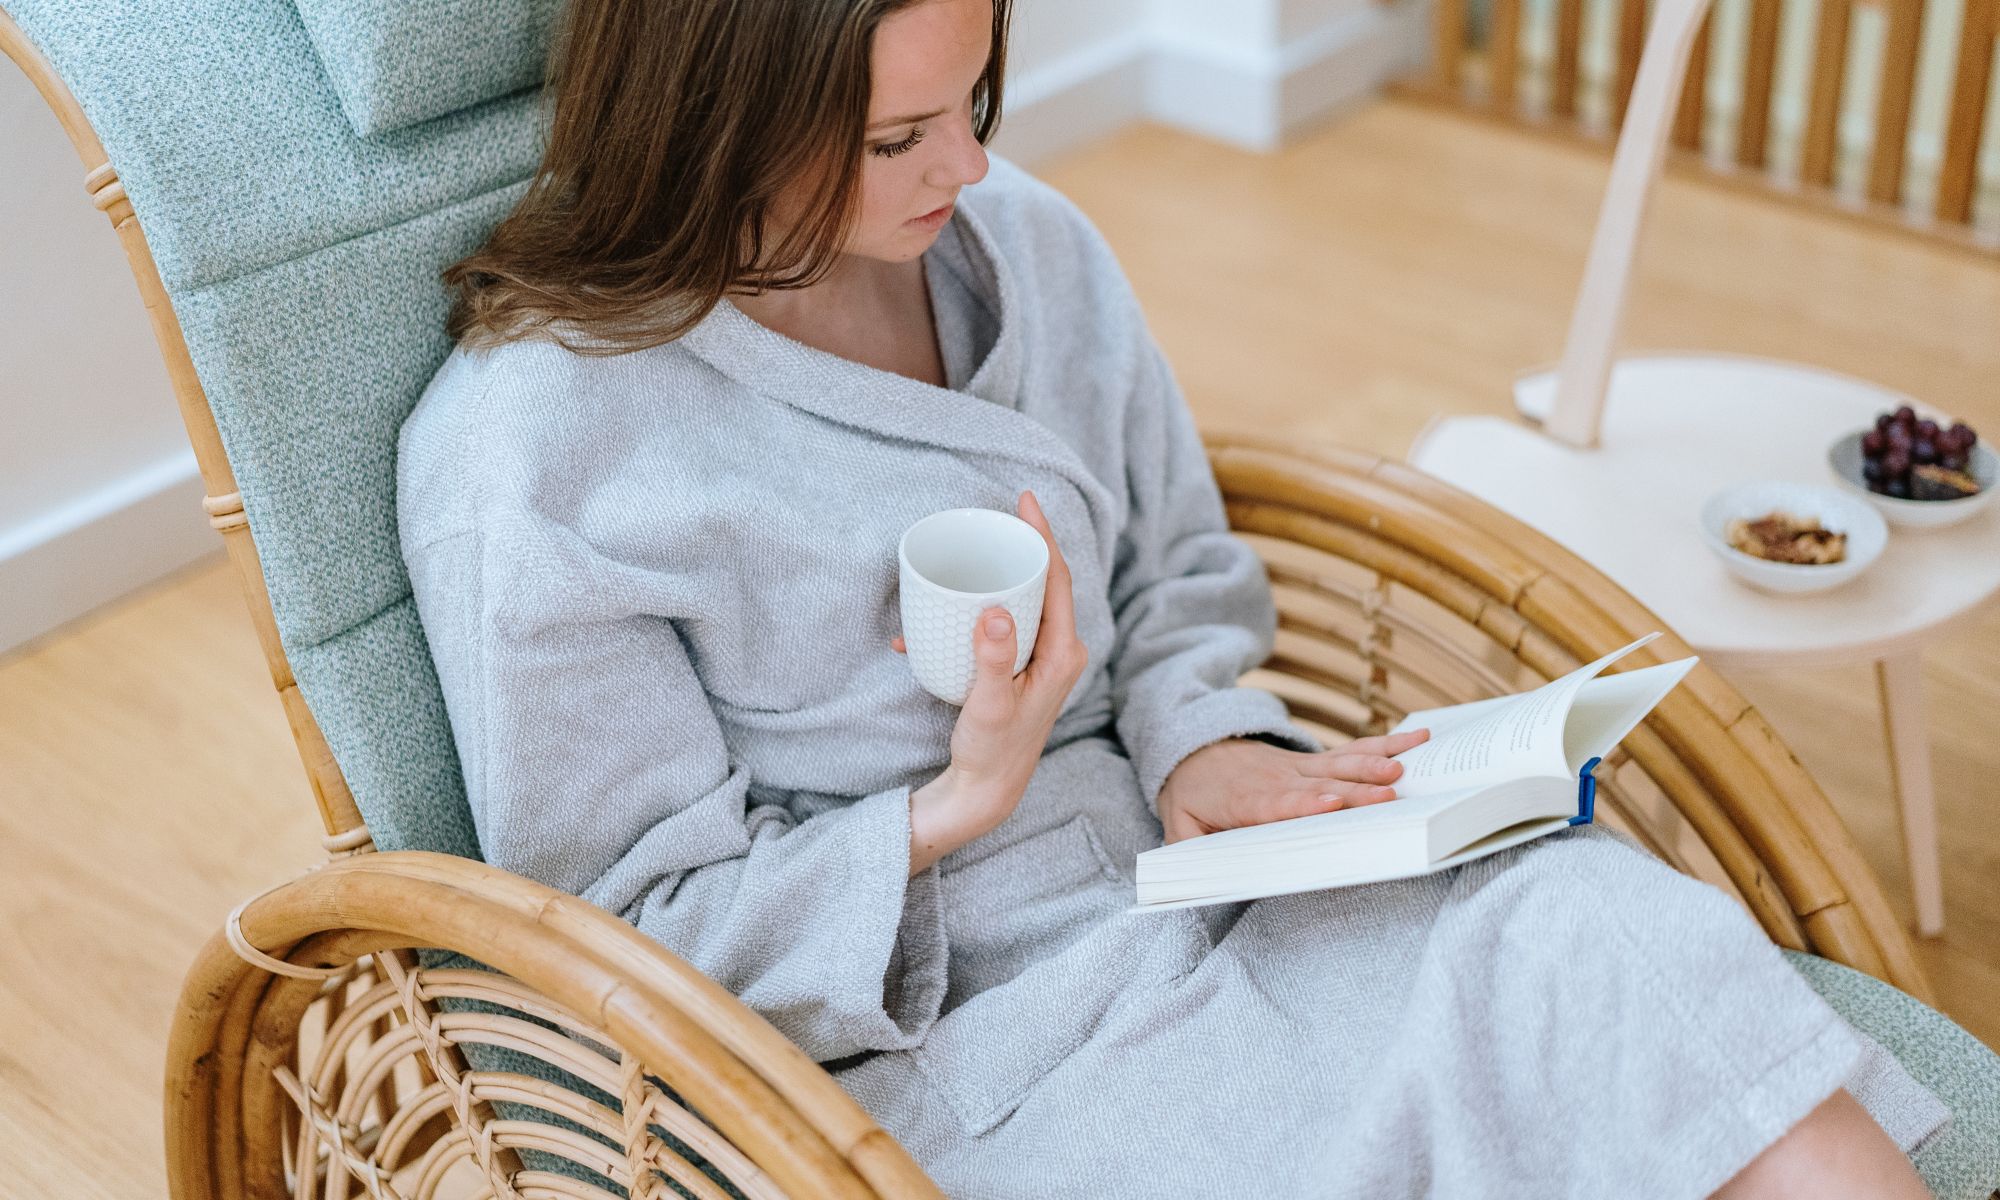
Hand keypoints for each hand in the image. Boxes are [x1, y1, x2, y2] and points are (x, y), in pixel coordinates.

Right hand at [895, 489, 1088, 874]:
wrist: (988, 789)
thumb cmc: (993, 751)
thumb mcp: (989, 705)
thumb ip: (994, 659)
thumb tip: (996, 612)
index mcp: (1063, 653)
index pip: (1058, 579)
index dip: (1043, 536)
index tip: (1026, 501)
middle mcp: (1059, 651)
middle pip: (1045, 583)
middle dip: (1021, 547)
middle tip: (996, 518)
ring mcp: (1041, 660)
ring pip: (1023, 601)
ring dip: (996, 579)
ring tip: (967, 557)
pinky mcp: (1021, 668)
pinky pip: (1004, 626)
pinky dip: (974, 617)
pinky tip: (928, 628)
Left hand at [1154, 728, 1432, 844]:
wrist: (1194, 751)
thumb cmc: (1191, 796)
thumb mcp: (1179, 824)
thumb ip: (1188, 849)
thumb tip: (1197, 875)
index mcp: (1247, 799)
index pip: (1278, 803)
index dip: (1305, 803)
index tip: (1331, 802)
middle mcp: (1280, 780)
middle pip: (1321, 787)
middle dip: (1355, 791)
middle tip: (1389, 796)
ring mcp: (1300, 767)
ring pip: (1340, 765)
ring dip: (1371, 767)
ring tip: (1402, 770)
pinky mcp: (1314, 761)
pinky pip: (1351, 752)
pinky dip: (1383, 744)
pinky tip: (1415, 740)